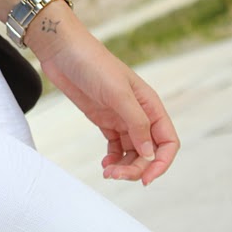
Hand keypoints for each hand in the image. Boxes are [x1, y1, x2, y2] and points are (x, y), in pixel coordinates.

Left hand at [29, 4, 179, 185]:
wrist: (63, 52)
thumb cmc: (93, 64)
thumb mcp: (118, 93)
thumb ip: (136, 123)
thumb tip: (150, 152)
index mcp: (150, 104)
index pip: (167, 141)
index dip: (161, 162)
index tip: (146, 179)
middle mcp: (139, 113)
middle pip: (148, 151)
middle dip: (136, 167)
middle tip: (116, 176)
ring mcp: (120, 117)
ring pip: (131, 151)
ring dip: (123, 166)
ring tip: (108, 173)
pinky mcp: (102, 119)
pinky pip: (114, 146)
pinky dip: (112, 158)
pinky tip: (104, 164)